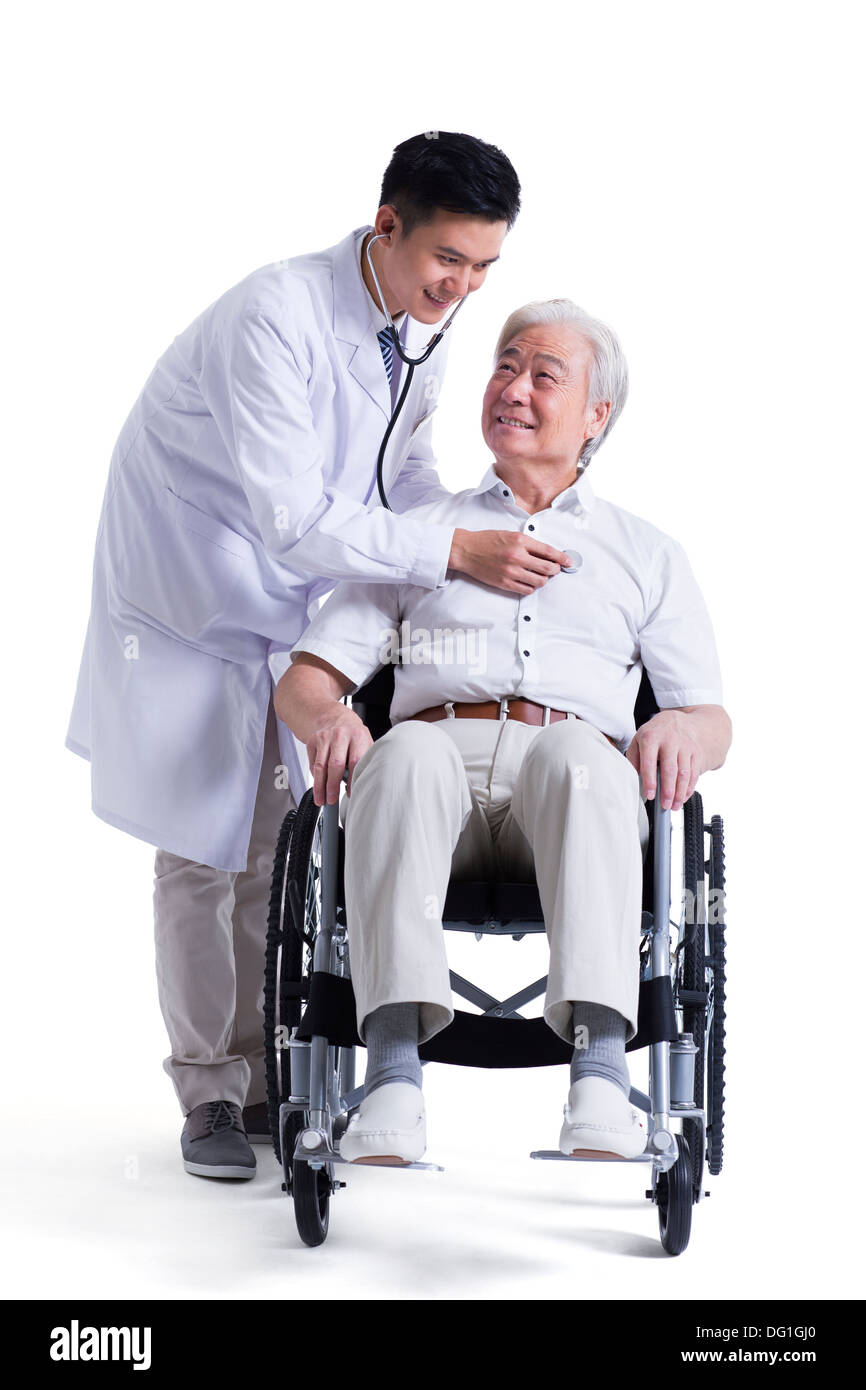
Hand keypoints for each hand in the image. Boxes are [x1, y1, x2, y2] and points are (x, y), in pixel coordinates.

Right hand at [306, 706, 372, 805]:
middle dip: (332, 786)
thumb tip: (364, 783)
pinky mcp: (312, 741)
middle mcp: (340, 735)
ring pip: (320, 766)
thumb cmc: (353, 735)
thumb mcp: (365, 743)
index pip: (355, 761)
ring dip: (319, 786)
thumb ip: (365, 760)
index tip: (351, 794)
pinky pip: (313, 764)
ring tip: (321, 799)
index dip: (353, 780)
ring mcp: (324, 737)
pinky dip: (316, 777)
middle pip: (335, 765)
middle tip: (332, 800)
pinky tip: (319, 784)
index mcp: (358, 736)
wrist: (335, 717)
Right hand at [448, 527, 572, 594]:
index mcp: (520, 541)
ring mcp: (510, 571)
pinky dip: (532, 587)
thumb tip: (547, 553)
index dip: (562, 558)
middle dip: (555, 570)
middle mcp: (517, 556)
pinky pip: (526, 590)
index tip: (569, 561)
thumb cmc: (488, 540)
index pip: (548, 551)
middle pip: (547, 568)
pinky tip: (529, 582)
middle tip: (555, 570)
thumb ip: (528, 543)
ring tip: (541, 576)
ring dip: (544, 580)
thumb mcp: (510, 534)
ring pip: (539, 581)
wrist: (466, 550)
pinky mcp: (504, 583)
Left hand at [625, 710, 704, 810]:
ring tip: (674, 806)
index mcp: (651, 737)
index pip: (649, 762)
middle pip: (670, 769)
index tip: (650, 795)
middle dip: (668, 790)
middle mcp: (669, 740)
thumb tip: (633, 779)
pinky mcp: (696, 752)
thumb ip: (634, 759)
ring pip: (684, 773)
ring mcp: (685, 746)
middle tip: (664, 805)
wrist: (677, 720)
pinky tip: (684, 797)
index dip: (650, 781)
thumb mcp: (638, 740)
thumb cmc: (654, 734)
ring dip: (680, 792)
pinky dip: (689, 787)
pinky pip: (694, 773)